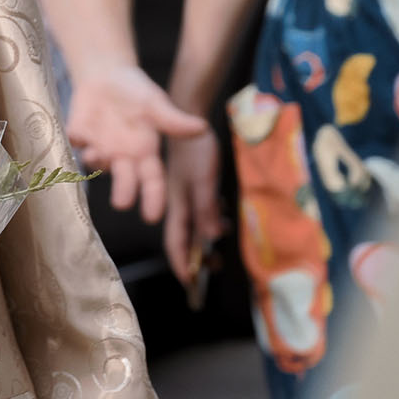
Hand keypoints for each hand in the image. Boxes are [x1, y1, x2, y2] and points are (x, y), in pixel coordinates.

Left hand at [63, 61, 208, 223]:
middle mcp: (122, 156)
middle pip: (124, 181)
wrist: (107, 75)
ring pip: (97, 163)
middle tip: (121, 204)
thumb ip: (174, 120)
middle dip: (123, 192)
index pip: (153, 181)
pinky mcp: (79, 134)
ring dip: (96, 162)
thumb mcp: (156, 104)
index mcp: (145, 152)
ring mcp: (99, 146)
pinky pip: (76, 141)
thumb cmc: (137, 92)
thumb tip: (203, 128)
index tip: (153, 216)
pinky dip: (76, 140)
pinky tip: (77, 136)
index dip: (153, 199)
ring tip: (95, 155)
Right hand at [161, 124, 226, 291]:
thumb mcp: (203, 181)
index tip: (190, 283)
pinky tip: (222, 214)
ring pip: (194, 222)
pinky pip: (201, 208)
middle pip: (185, 236)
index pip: (175, 242)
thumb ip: (206, 209)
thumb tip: (210, 237)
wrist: (186, 114)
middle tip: (216, 266)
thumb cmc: (194, 150)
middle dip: (197, 255)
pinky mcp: (192, 182)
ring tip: (223, 240)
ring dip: (206, 236)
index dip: (181, 264)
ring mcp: (184, 192)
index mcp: (176, 204)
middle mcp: (178, 202)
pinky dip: (211, 217)